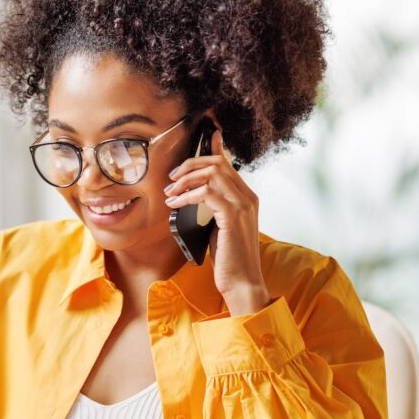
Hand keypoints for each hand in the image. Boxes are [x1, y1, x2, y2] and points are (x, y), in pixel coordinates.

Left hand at [163, 126, 269, 315]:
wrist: (242, 282)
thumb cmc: (228, 258)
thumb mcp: (218, 227)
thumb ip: (211, 208)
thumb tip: (192, 195)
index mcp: (246, 197)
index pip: (228, 164)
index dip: (214, 149)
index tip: (204, 136)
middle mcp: (248, 197)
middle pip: (218, 164)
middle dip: (191, 165)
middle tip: (172, 178)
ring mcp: (243, 205)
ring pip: (213, 174)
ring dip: (186, 180)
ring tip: (170, 193)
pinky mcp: (233, 216)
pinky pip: (207, 193)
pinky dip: (187, 196)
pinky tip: (175, 205)